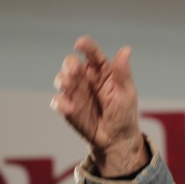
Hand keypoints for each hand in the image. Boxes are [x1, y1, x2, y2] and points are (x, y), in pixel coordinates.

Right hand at [51, 36, 147, 175]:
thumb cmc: (124, 113)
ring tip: (67, 85)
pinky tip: (69, 108)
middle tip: (74, 71)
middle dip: (69, 65)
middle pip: (72, 63)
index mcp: (103, 71)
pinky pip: (58, 101)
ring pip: (61, 79)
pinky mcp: (68, 106)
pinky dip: (61, 103)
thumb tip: (126, 50)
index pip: (93, 54)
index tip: (80, 44)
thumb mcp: (126, 93)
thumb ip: (122, 73)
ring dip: (62, 80)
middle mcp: (86, 78)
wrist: (116, 139)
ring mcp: (76, 91)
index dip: (86, 46)